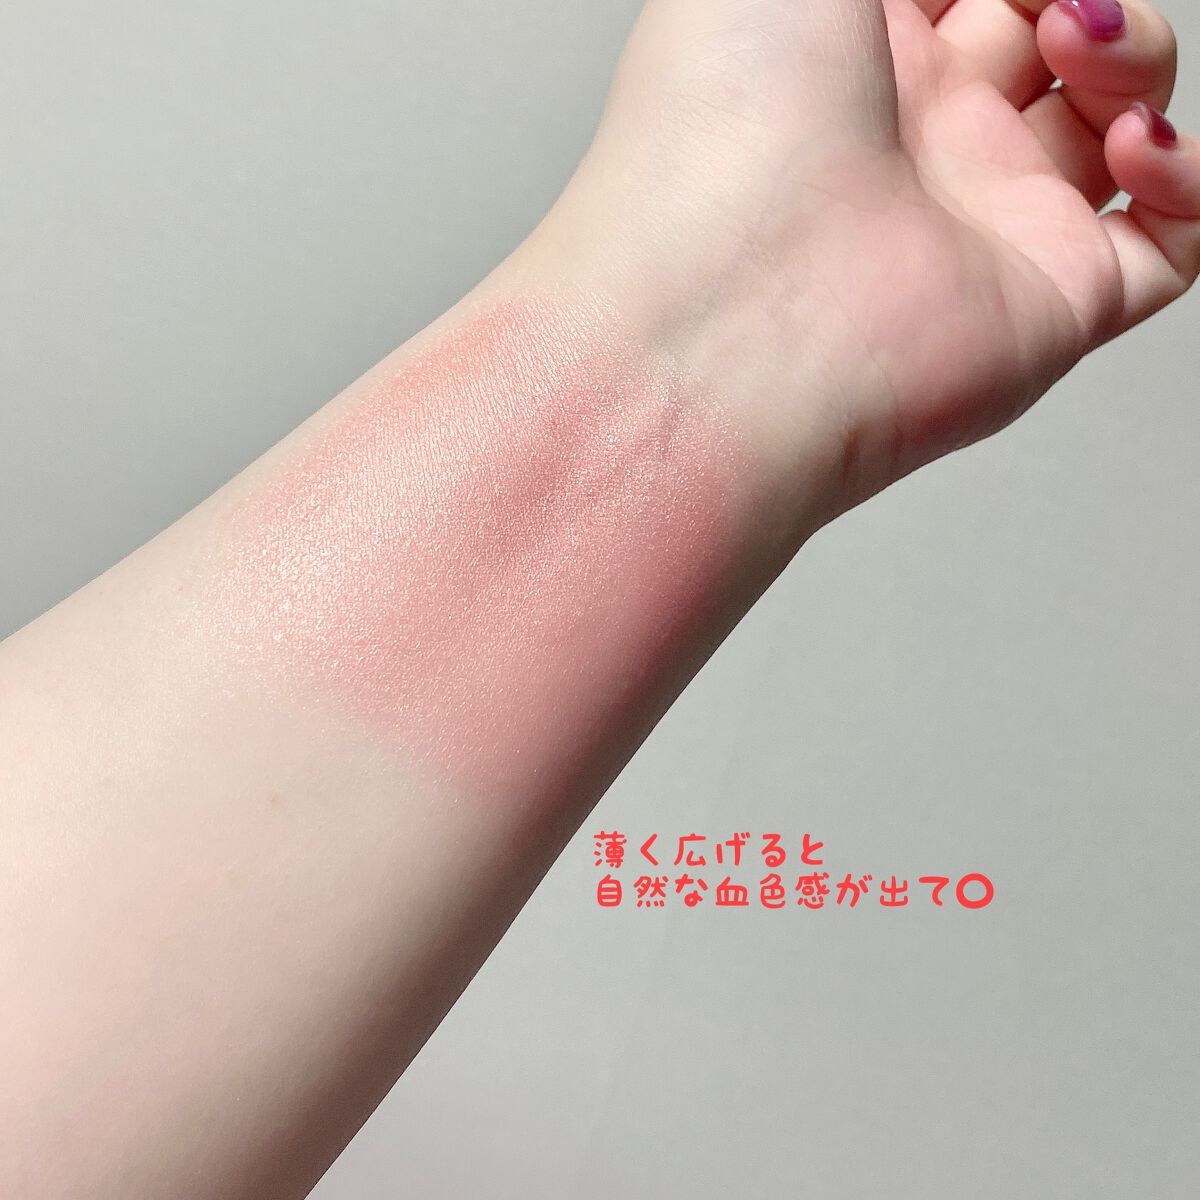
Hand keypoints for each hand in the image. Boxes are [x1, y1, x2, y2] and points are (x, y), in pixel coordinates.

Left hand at [526, 0, 1196, 517]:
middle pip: (1048, 37)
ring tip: (1078, 50)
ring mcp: (984, 228)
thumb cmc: (716, 135)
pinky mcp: (1047, 306)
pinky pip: (1166, 245)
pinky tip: (1131, 144)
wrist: (723, 320)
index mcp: (847, 61)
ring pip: (1113, 127)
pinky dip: (1184, 180)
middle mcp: (915, 148)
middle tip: (1042, 1)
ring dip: (1133, 56)